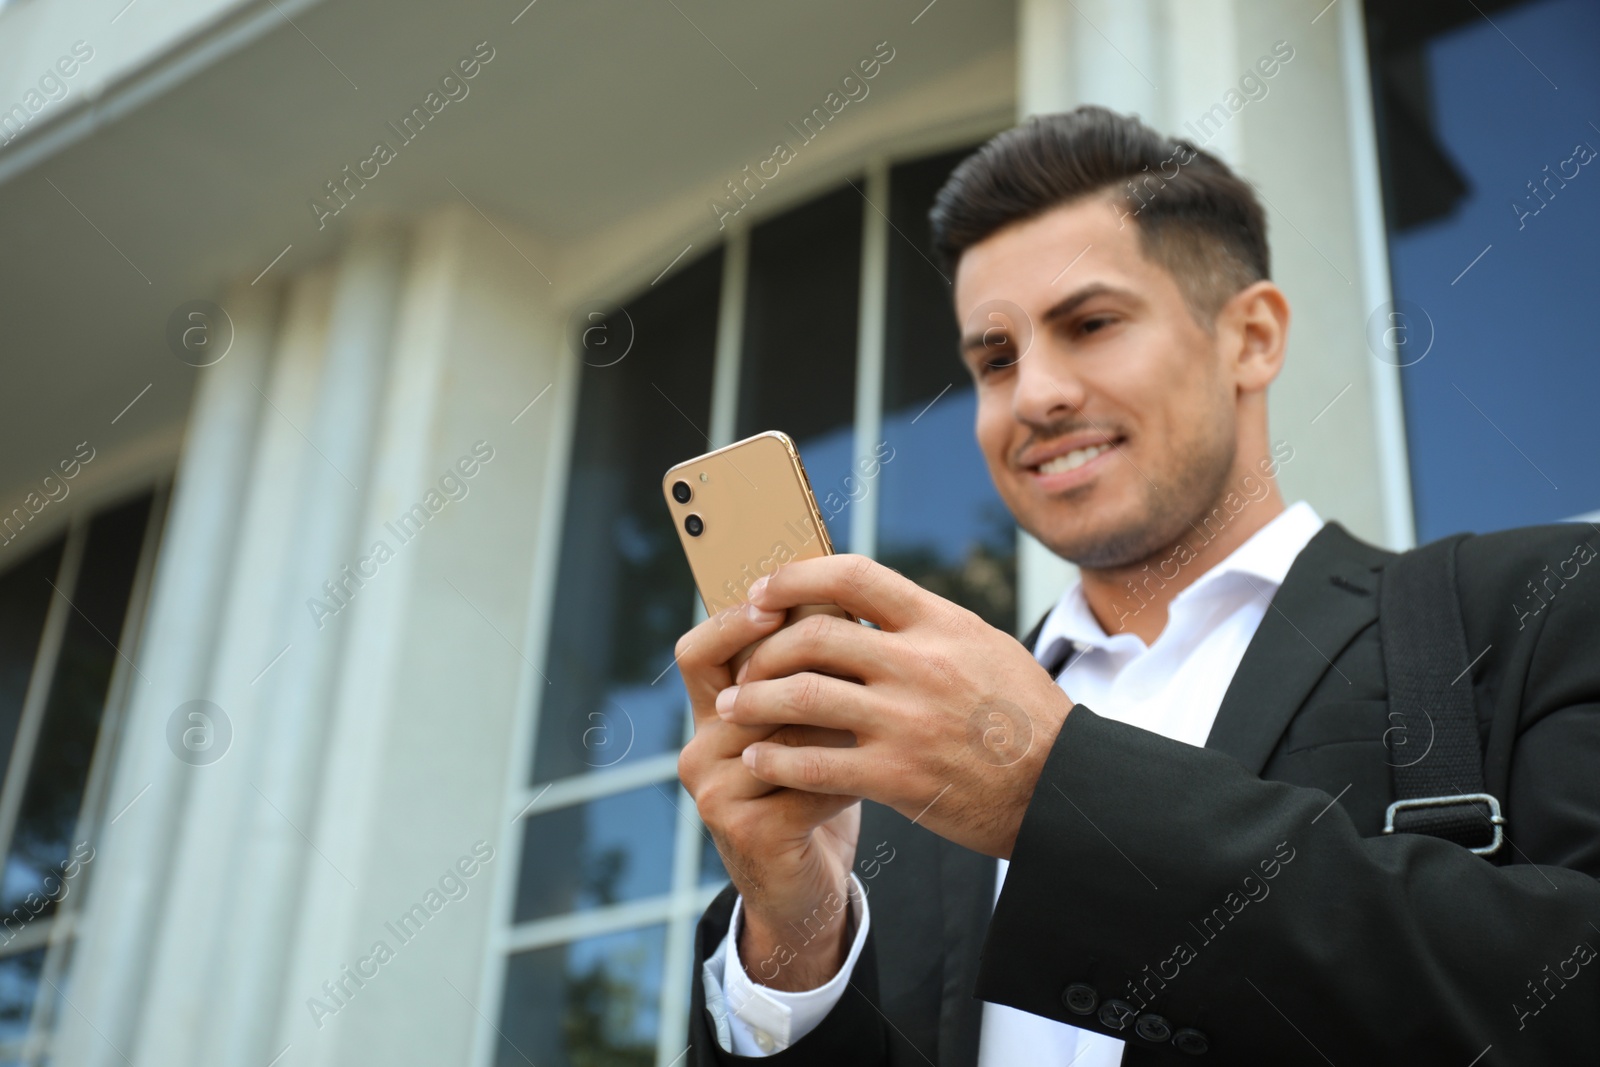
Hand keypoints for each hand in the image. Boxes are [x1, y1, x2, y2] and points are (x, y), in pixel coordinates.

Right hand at [676, 599, 862, 990]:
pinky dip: (852, 777)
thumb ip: (804, 680)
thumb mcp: (801, 731)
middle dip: (811, 672)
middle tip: (862, 662)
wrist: (804, 891)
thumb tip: (843, 608)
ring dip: (839, 727)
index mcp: (711, 715)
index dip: (731, 622)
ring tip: (880, 723)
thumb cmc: (812, 794)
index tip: (775, 602)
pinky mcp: (744, 830)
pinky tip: (880, 779)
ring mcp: (715, 791)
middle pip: (750, 686)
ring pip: (785, 733)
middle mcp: (700, 749)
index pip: (699, 652)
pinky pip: (810, 783)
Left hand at [719, 554, 1073, 858]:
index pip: (852, 575)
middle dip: (762, 648)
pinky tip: (757, 760)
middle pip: (813, 635)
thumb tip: (862, 601)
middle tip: (741, 664)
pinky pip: (814, 763)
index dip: (795, 576)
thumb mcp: (983, 646)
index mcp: (940, 623)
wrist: (1064, 788)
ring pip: (802, 696)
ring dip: (754, 701)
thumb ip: (924, 625)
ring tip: (732, 709)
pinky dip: (774, 760)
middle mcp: (921, 664)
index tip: (763, 592)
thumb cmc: (1023, 715)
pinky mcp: (899, 776)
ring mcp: (908, 721)